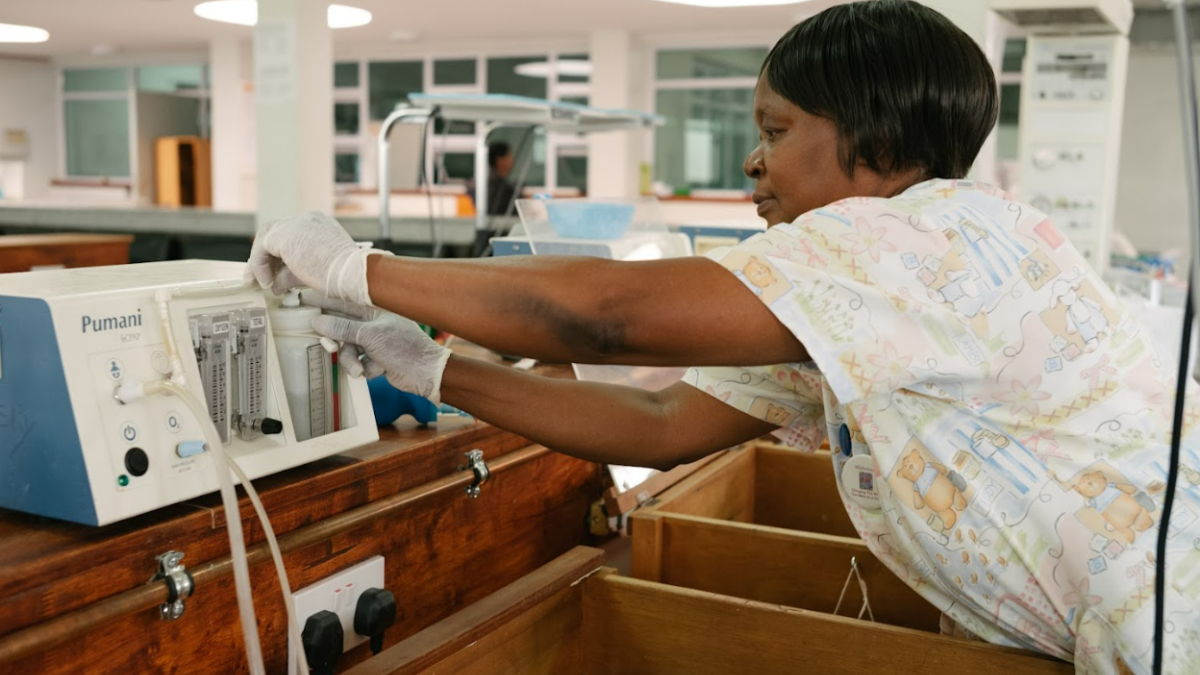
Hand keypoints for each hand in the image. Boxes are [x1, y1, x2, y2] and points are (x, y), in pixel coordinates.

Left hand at [244, 210, 387, 304]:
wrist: (351, 275)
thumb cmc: (342, 276)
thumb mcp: (313, 271)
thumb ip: (291, 273)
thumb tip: (275, 285)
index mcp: (318, 223)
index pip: (289, 233)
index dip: (277, 253)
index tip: (272, 271)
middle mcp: (306, 219)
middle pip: (274, 231)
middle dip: (264, 255)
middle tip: (260, 276)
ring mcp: (295, 224)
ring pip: (266, 238)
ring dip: (260, 262)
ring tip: (261, 283)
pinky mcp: (284, 236)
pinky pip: (261, 249)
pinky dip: (259, 266)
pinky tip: (266, 282)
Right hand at [308, 294, 451, 404]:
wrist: (425, 373)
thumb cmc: (405, 348)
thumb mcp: (370, 336)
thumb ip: (343, 329)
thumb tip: (318, 322)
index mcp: (374, 309)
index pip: (343, 302)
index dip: (323, 300)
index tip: (304, 298)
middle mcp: (373, 323)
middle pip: (343, 327)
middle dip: (336, 338)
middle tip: (324, 341)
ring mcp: (375, 340)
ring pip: (349, 348)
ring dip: (353, 360)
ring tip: (358, 369)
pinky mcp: (377, 357)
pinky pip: (360, 361)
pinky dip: (366, 368)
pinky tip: (377, 370)